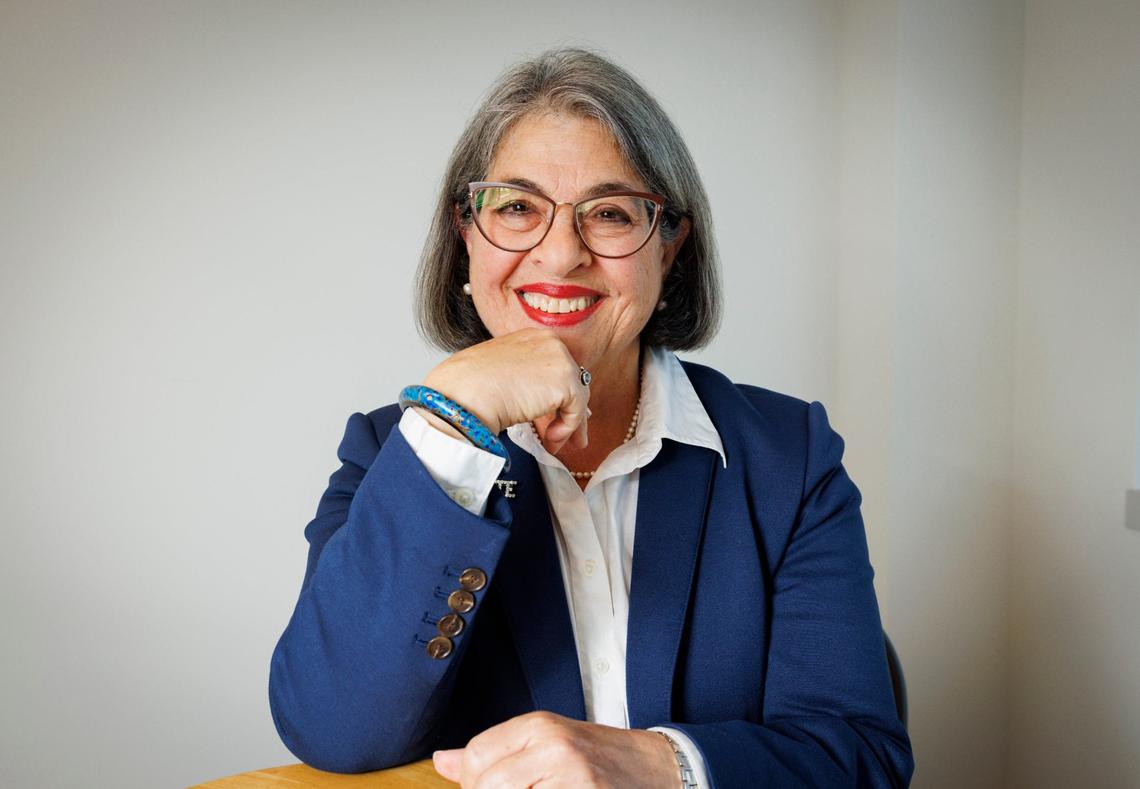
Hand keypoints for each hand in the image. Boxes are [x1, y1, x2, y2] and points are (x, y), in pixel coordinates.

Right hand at [421, 329, 589, 455]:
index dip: (557, 394)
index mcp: (532, 337)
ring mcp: (560, 359)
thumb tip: (540, 400)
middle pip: (571, 380)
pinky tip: (549, 440)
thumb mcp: (502, 373)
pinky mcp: (566, 381)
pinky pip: (576, 412)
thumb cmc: (468, 386)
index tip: (555, 415)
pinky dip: (566, 430)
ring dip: (566, 425)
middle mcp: (550, 342)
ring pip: (577, 398)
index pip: (555, 367)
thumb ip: (526, 380)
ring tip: (551, 444)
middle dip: (568, 410)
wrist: (464, 392)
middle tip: (562, 434)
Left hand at [431, 711, 678, 787]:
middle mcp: (555, 748)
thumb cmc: (601, 761)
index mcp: (540, 727)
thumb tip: (442, 761)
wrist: (659, 771)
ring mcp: (574, 779)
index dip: (473, 784)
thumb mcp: (548, 744)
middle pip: (487, 786)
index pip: (477, 756)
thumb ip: (495, 753)